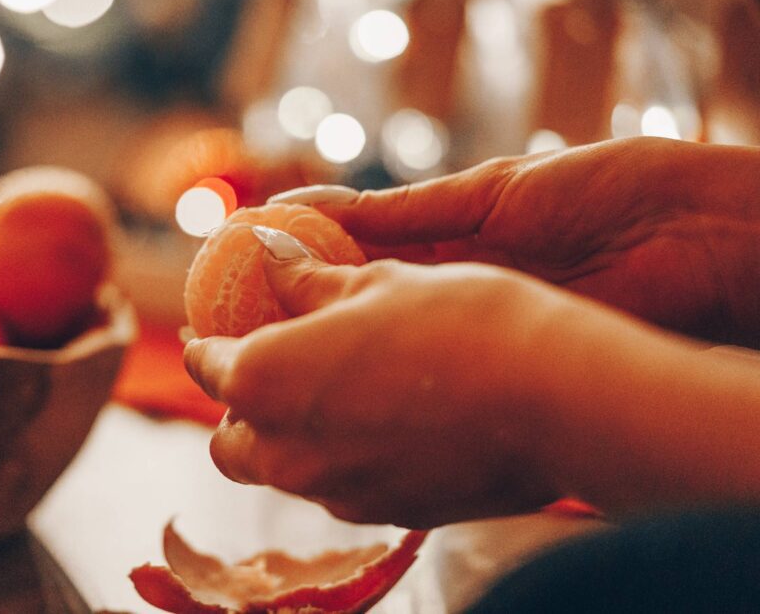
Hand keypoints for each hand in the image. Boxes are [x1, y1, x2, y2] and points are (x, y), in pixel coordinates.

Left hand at [183, 249, 697, 528]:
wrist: (555, 399)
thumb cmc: (459, 321)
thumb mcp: (375, 283)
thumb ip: (305, 278)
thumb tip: (267, 250)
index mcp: (264, 380)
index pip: (208, 366)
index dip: (211, 344)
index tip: (220, 330)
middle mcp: (285, 451)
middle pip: (231, 442)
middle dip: (241, 407)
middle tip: (274, 366)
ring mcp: (334, 492)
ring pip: (282, 470)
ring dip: (288, 434)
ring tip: (334, 389)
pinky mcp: (383, 513)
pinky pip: (337, 486)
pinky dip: (339, 456)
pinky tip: (385, 418)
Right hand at [276, 138, 759, 346]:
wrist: (695, 241)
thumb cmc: (600, 192)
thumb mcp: (487, 192)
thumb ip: (403, 212)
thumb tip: (312, 208)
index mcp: (453, 238)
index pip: (359, 253)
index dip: (304, 262)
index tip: (245, 270)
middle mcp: (456, 290)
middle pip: (366, 306)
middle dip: (308, 317)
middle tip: (240, 333)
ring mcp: (477, 330)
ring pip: (391, 346)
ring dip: (336, 357)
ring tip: (270, 371)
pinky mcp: (504, 364)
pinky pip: (434, 373)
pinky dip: (386, 381)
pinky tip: (336, 392)